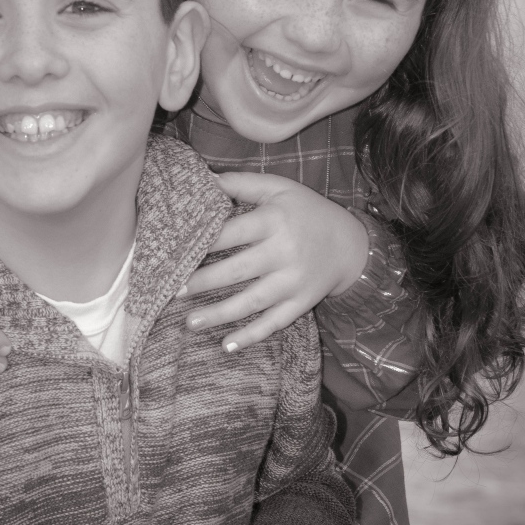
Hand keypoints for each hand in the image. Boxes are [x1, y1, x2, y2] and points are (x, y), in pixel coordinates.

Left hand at [182, 173, 368, 351]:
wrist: (351, 244)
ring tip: (190, 323)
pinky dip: (250, 336)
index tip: (176, 252)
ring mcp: (294, 282)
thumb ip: (240, 182)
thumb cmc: (306, 211)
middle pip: (237, 270)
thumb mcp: (278, 187)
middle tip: (173, 291)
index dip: (202, 243)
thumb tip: (203, 179)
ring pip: (251, 302)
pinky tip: (226, 345)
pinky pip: (273, 323)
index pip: (231, 233)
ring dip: (218, 315)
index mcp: (275, 220)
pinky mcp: (301, 303)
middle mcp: (284, 252)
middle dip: (203, 282)